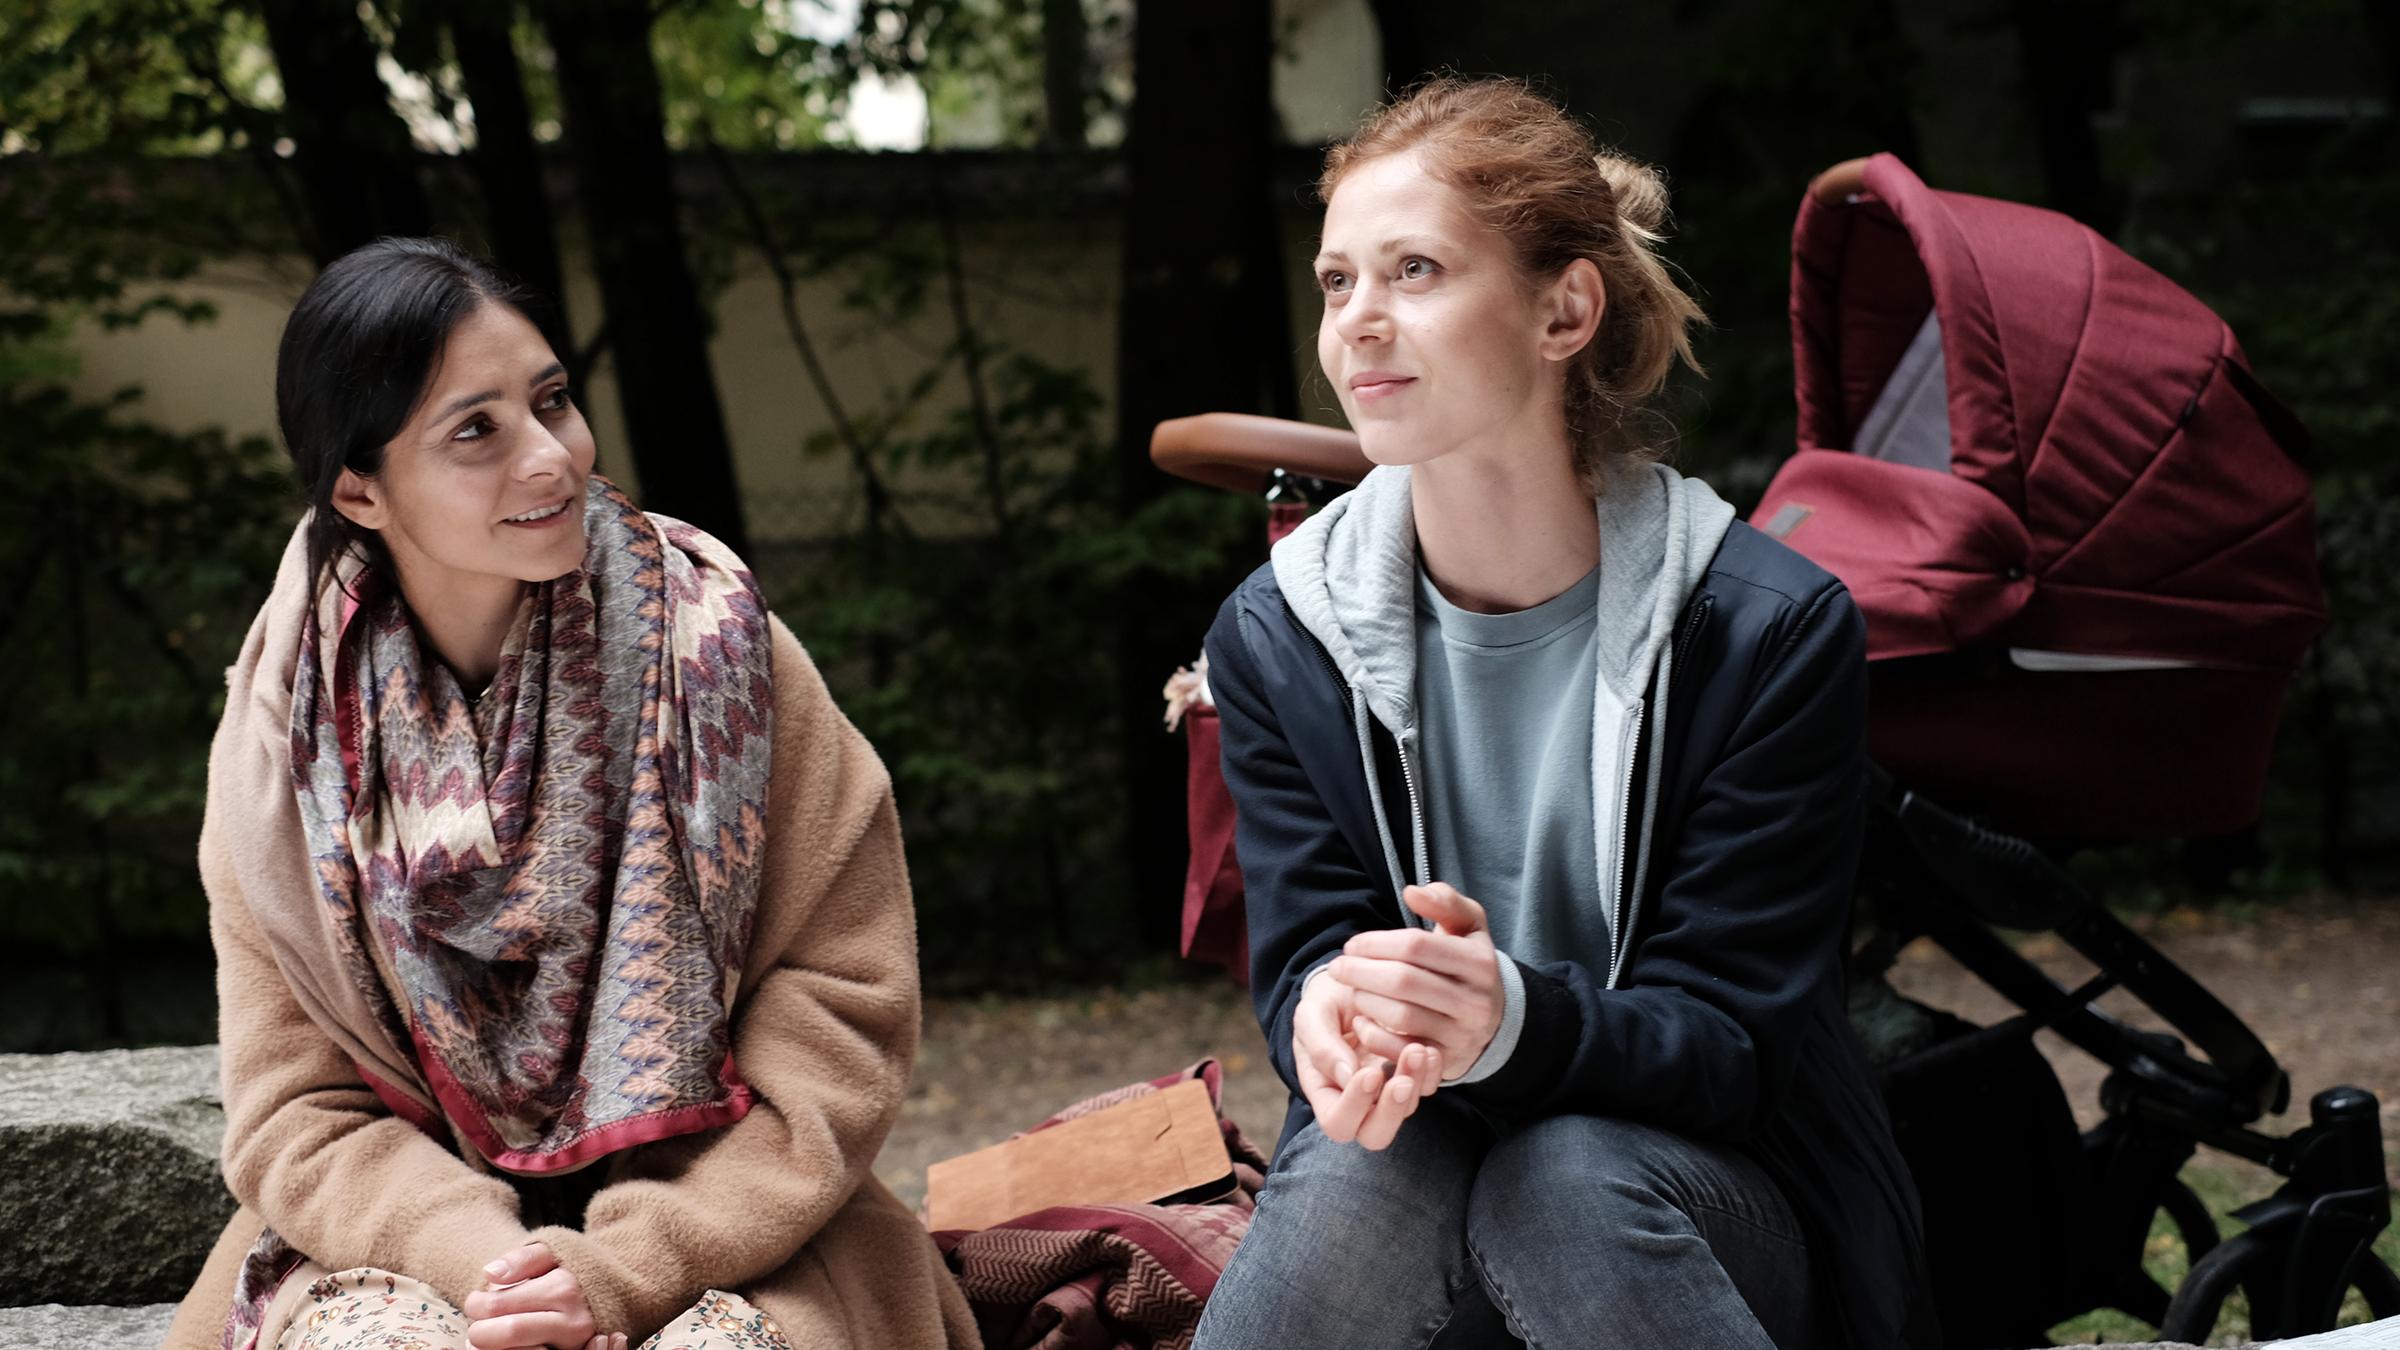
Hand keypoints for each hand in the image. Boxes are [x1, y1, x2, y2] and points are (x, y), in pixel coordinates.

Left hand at [462, 1242, 613, 1349]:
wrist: (616, 1288)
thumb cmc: (575, 1268)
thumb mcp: (552, 1250)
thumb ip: (520, 1258)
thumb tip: (490, 1274)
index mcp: (563, 1289)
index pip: (500, 1305)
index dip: (475, 1305)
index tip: (474, 1301)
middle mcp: (572, 1321)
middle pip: (508, 1334)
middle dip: (480, 1331)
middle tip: (478, 1324)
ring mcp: (574, 1345)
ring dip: (492, 1348)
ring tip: (489, 1335)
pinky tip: (508, 1345)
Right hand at [1291, 952, 1441, 1150]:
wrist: (1353, 980)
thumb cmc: (1326, 1001)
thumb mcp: (1312, 1014)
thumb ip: (1321, 1045)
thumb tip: (1346, 1075)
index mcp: (1325, 1091)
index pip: (1338, 1122)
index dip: (1354, 1106)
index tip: (1369, 1072)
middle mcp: (1358, 1100)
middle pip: (1376, 1135)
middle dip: (1391, 1112)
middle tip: (1401, 1082)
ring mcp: (1388, 1090)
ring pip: (1406, 1109)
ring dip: (1414, 1084)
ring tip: (1418, 1050)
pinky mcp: (1412, 1074)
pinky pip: (1428, 1087)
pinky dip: (1432, 1073)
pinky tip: (1430, 1050)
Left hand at [1333, 884, 1503, 1081]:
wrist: (1494, 1020)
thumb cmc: (1468, 964)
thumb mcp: (1469, 927)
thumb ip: (1445, 901)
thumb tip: (1412, 893)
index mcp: (1480, 963)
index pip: (1416, 946)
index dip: (1376, 943)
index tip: (1352, 945)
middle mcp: (1475, 1002)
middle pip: (1404, 981)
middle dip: (1362, 971)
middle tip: (1337, 967)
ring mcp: (1462, 1035)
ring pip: (1400, 1016)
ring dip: (1365, 1000)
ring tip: (1351, 990)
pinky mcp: (1446, 1063)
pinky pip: (1401, 1050)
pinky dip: (1374, 1036)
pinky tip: (1361, 1021)